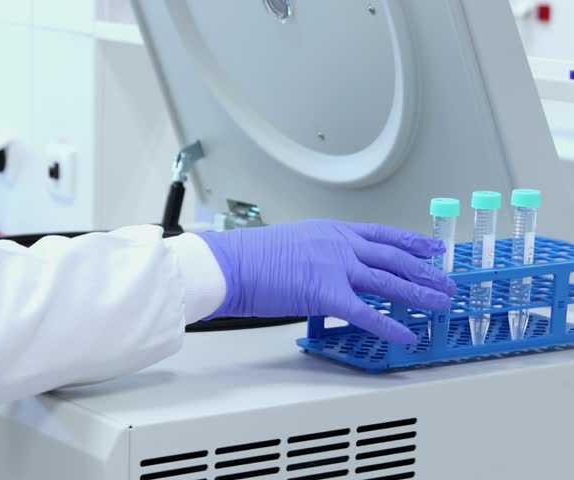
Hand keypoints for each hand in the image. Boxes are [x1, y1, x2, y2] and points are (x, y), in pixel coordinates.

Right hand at [196, 220, 456, 343]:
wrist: (232, 263)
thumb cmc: (250, 255)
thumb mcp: (293, 242)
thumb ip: (319, 253)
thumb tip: (328, 268)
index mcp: (331, 231)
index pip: (382, 234)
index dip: (411, 242)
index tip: (431, 248)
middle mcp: (340, 245)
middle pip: (394, 257)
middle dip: (424, 271)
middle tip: (445, 280)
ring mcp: (337, 268)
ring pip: (389, 281)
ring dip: (419, 294)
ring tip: (440, 304)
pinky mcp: (328, 294)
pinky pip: (367, 313)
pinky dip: (390, 325)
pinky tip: (407, 334)